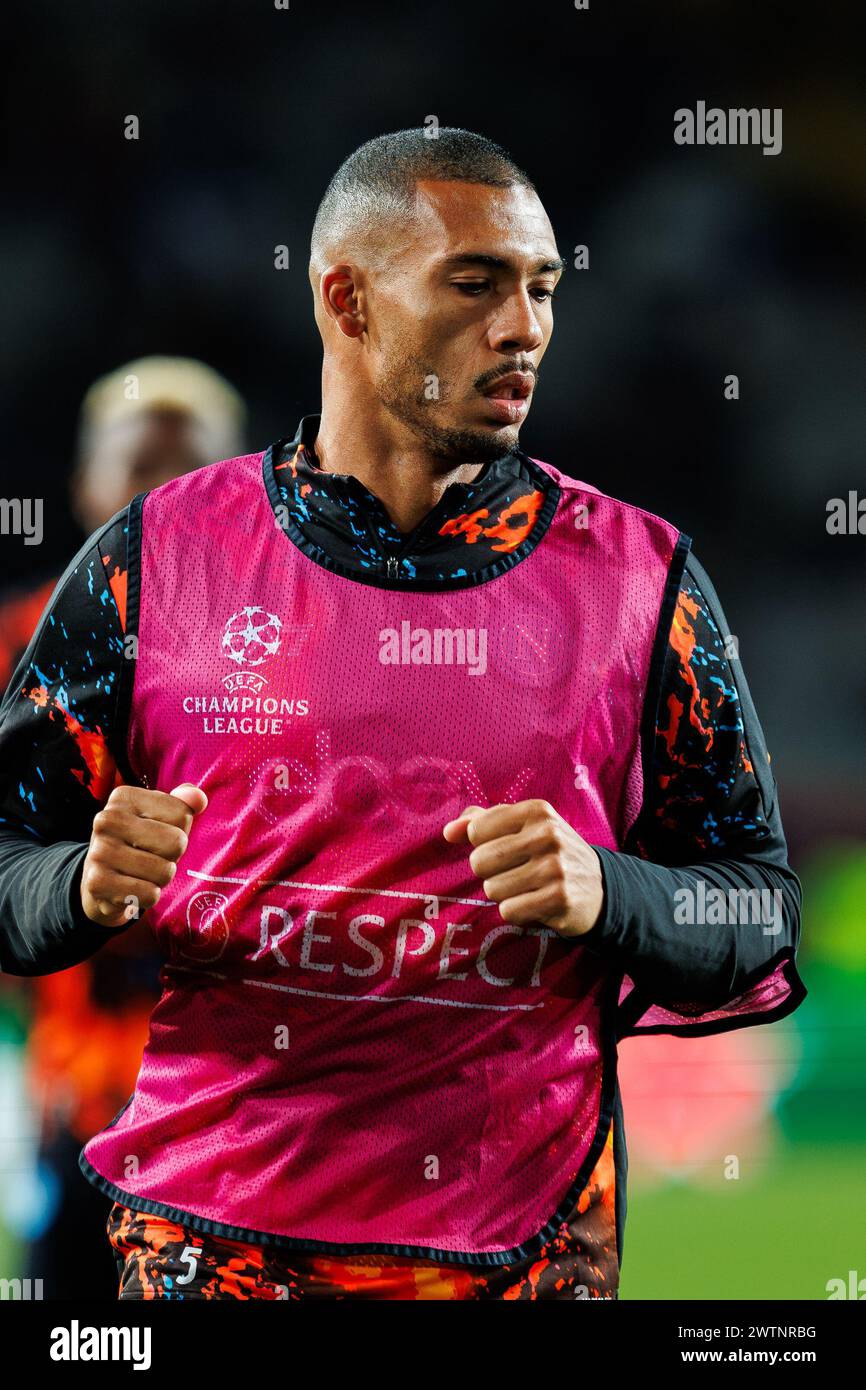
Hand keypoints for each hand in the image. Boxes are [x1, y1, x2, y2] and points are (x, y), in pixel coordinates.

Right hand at [80, 782, 207, 927]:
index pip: (183, 815)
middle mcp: (106, 819)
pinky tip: (130, 888)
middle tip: (150, 857)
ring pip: (165, 872)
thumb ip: (184, 804)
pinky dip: (148, 896)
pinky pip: (150, 894)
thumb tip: (198, 798)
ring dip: (160, 879)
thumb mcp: (161, 818)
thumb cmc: (139, 844)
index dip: (178, 831)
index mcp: (124, 797)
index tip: (155, 835)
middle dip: (172, 857)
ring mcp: (99, 851)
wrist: (100, 880)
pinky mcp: (97, 882)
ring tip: (139, 873)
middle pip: (177, 843)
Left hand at [442, 798, 603, 938]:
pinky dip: (517, 912)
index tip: (505, 848)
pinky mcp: (559, 899)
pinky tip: (536, 903)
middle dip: (490, 873)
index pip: (476, 830)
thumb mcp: (523, 827)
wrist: (600, 888)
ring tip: (528, 888)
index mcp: (537, 810)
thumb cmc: (550, 853)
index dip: (482, 845)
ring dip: (504, 894)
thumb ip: (482, 822)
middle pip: (479, 862)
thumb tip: (448, 832)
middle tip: (516, 872)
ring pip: (492, 889)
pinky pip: (508, 911)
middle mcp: (548, 835)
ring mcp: (556, 867)